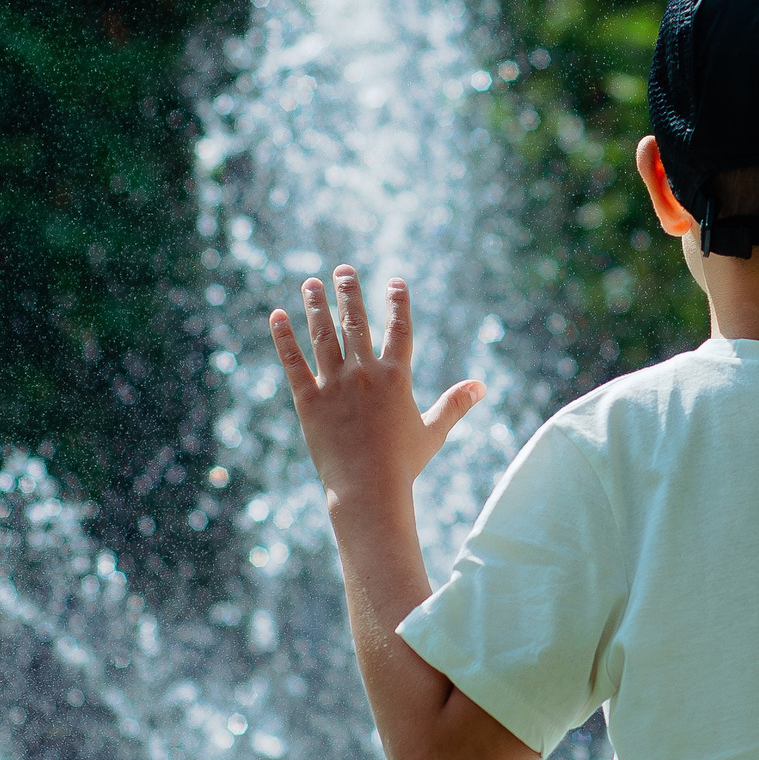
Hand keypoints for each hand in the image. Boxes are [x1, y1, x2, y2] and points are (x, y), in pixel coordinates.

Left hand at [269, 267, 483, 509]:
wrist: (367, 490)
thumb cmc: (403, 464)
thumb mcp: (433, 432)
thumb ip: (455, 404)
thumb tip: (481, 386)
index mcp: (396, 377)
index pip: (399, 329)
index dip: (398, 303)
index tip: (395, 281)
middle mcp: (364, 373)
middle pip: (356, 322)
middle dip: (350, 292)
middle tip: (343, 269)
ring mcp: (334, 385)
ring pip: (322, 335)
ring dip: (316, 305)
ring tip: (311, 283)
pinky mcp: (308, 400)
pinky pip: (293, 362)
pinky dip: (284, 337)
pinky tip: (277, 315)